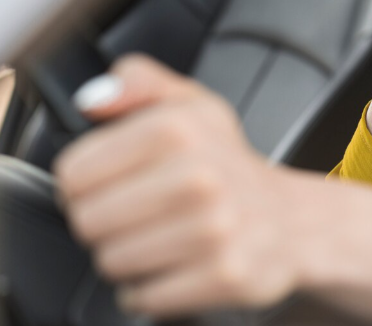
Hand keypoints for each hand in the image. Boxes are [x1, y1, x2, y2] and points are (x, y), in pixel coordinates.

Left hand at [52, 54, 309, 317]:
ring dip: (128, 256)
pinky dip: (151, 288)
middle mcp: (200, 177)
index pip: (73, 173)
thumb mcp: (193, 105)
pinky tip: (178, 263)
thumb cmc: (231, 167)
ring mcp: (214, 229)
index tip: (111, 182)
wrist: (292, 220)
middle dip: (105, 222)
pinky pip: (144, 296)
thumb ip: (140, 83)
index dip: (83, 182)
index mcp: (181, 129)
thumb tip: (94, 98)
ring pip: (112, 261)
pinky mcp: (223, 275)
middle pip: (87, 221)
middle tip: (140, 213)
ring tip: (162, 237)